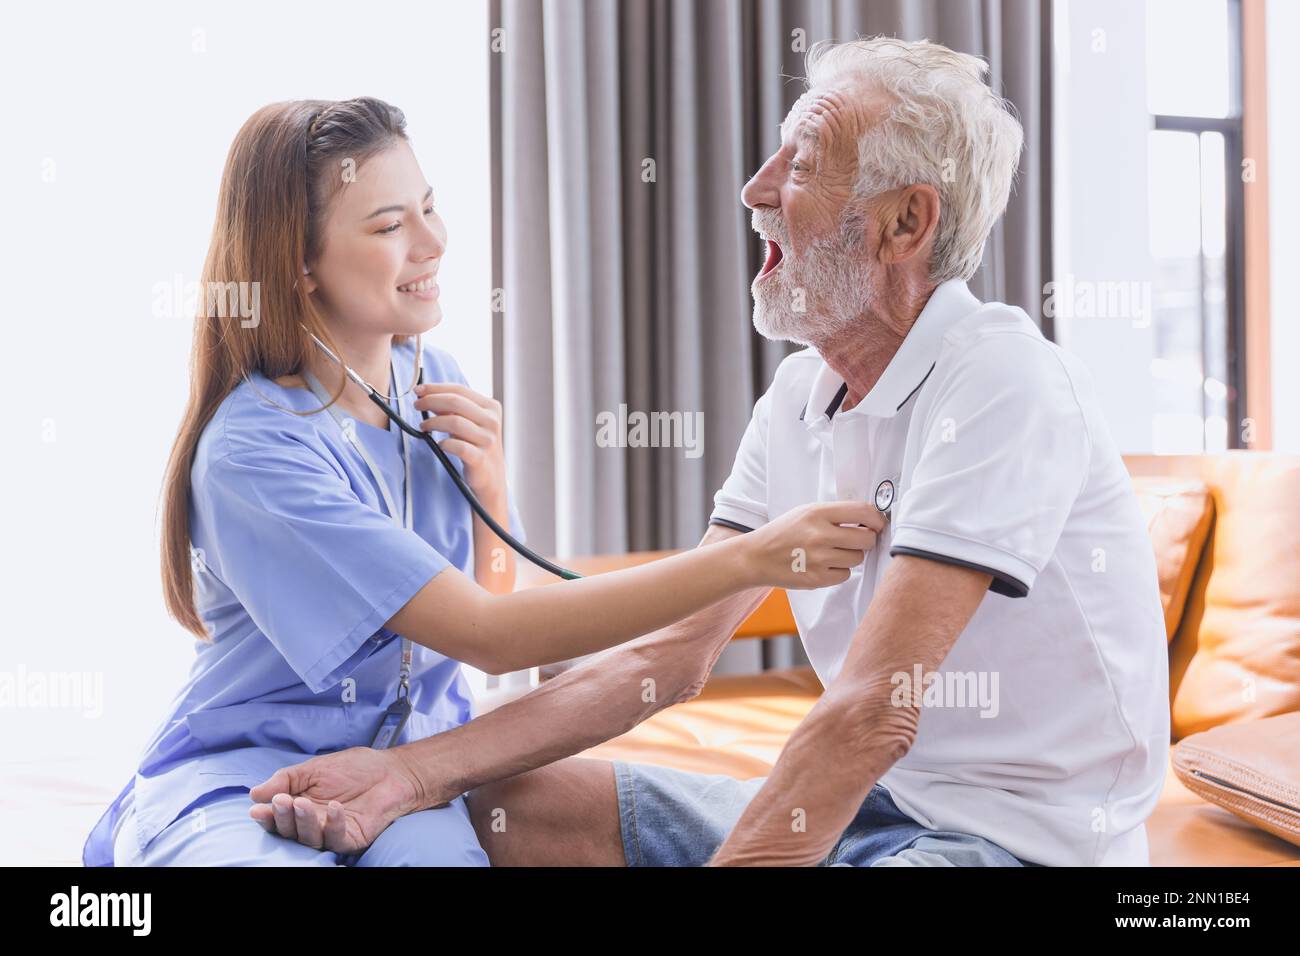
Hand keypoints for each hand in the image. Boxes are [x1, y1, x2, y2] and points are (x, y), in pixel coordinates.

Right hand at [247, 746, 430, 853]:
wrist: (391, 771)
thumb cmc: (354, 769)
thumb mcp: (313, 768)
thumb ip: (285, 780)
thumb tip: (254, 793)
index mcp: (300, 809)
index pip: (278, 818)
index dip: (267, 816)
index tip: (256, 808)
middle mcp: (313, 825)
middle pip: (290, 832)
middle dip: (282, 818)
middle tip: (282, 802)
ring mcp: (332, 833)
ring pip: (310, 838)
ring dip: (303, 821)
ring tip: (302, 803)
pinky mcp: (352, 838)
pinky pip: (337, 838)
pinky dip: (333, 823)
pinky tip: (333, 807)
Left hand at [414, 382, 505, 499]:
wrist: (491, 476)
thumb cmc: (476, 445)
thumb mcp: (469, 422)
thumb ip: (452, 408)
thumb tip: (427, 394)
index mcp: (491, 407)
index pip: (459, 390)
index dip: (436, 388)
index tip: (418, 390)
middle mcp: (492, 421)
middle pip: (455, 402)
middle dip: (431, 401)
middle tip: (417, 405)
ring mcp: (487, 440)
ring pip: (455, 422)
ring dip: (433, 422)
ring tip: (424, 426)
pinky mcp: (480, 459)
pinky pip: (457, 446)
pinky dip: (444, 443)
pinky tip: (440, 444)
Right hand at [739, 500, 881, 589]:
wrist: (756, 557)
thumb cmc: (783, 532)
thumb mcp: (805, 512)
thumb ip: (835, 514)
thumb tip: (869, 520)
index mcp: (817, 513)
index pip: (862, 512)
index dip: (877, 518)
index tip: (878, 523)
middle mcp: (819, 535)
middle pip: (866, 539)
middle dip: (867, 539)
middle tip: (858, 539)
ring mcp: (818, 559)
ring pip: (857, 558)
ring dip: (851, 556)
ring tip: (834, 552)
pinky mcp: (817, 579)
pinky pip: (845, 575)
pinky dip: (839, 571)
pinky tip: (824, 564)